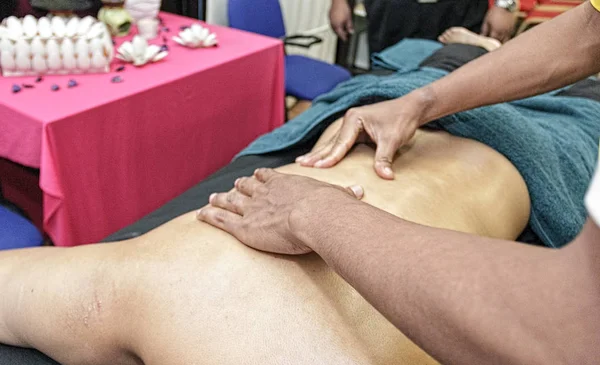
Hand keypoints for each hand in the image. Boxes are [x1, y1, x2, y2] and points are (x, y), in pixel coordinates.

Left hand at [196, 168, 363, 254]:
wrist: (317, 216)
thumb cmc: (331, 207)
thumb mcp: (340, 197)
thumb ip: (346, 194)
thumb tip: (360, 192)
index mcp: (286, 184)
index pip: (269, 178)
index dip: (261, 177)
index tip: (257, 176)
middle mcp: (265, 193)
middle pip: (247, 187)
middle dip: (239, 186)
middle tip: (232, 185)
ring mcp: (252, 208)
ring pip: (231, 201)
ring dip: (220, 199)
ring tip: (212, 198)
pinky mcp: (244, 227)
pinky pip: (222, 220)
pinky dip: (210, 216)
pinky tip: (200, 215)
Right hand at [296, 95, 426, 179]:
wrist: (411, 108)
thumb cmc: (402, 120)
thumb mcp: (393, 140)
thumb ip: (385, 158)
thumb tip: (386, 176)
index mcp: (354, 119)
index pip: (340, 143)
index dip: (330, 158)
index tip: (318, 168)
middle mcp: (349, 120)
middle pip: (331, 142)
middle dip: (316, 155)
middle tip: (300, 165)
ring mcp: (351, 125)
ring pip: (332, 143)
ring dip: (319, 153)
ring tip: (302, 162)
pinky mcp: (356, 131)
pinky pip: (339, 143)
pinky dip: (329, 151)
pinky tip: (319, 158)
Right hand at [330, 0, 353, 40]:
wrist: (338, 2)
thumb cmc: (342, 8)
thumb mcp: (348, 19)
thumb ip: (349, 26)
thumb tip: (351, 32)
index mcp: (337, 26)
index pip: (340, 35)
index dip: (344, 38)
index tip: (346, 40)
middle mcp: (332, 24)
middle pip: (336, 32)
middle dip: (340, 34)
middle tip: (345, 35)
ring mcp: (330, 21)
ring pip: (334, 28)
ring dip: (338, 30)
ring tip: (342, 30)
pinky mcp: (330, 17)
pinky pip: (332, 24)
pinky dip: (335, 26)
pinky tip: (339, 24)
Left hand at [481, 6, 515, 42]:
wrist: (505, 6)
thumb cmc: (494, 13)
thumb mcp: (486, 21)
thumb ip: (484, 30)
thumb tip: (481, 37)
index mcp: (496, 30)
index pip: (492, 40)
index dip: (489, 42)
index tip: (487, 43)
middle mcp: (503, 31)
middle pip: (499, 41)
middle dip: (495, 43)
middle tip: (492, 43)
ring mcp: (508, 30)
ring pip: (505, 40)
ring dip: (501, 41)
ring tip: (497, 41)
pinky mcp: (512, 28)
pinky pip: (509, 36)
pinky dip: (506, 38)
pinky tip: (502, 37)